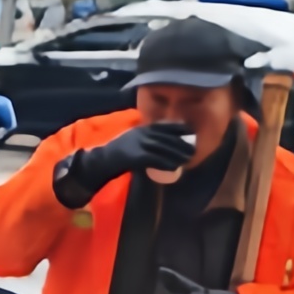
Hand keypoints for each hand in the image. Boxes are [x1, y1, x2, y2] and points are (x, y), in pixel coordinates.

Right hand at [58, 119, 194, 203]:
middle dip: (182, 144)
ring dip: (178, 155)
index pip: (165, 125)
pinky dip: (167, 164)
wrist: (101, 160)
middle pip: (167, 138)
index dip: (180, 128)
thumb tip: (164, 142)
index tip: (190, 132)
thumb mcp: (133, 137)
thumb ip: (146, 136)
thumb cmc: (118, 151)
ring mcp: (139, 144)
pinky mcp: (137, 156)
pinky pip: (157, 160)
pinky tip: (174, 167)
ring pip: (164, 149)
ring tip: (187, 159)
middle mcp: (142, 134)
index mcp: (142, 128)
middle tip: (192, 151)